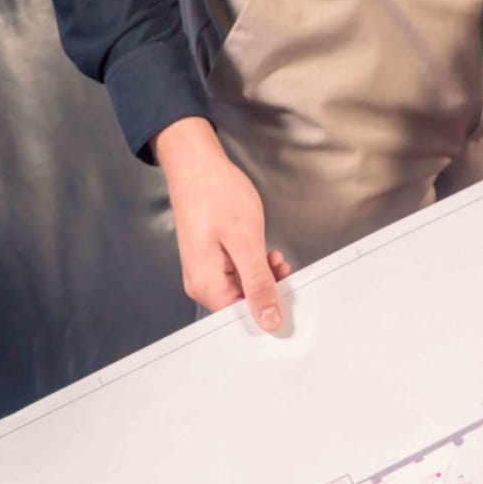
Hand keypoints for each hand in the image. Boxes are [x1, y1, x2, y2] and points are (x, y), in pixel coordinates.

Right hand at [153, 117, 291, 329]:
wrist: (195, 163)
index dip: (268, 311)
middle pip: (242, 307)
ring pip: (242, 291)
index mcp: (206, 285)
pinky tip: (262, 253)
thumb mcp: (245, 240)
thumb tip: (269, 320)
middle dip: (268, 291)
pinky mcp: (210, 262)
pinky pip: (236, 277)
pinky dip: (254, 268)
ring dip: (263, 278)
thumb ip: (258, 283)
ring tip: (272, 255)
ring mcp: (204, 273)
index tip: (287, 294)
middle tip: (282, 268)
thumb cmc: (215, 193)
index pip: (242, 319)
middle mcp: (201, 285)